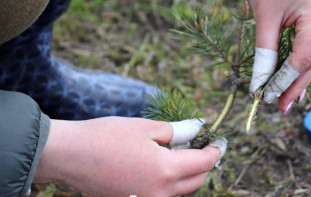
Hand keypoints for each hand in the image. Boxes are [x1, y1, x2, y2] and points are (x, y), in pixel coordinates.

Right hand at [33, 117, 226, 196]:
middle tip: (202, 146)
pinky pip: (164, 195)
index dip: (215, 151)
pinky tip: (163, 165)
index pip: (203, 163)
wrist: (71, 155)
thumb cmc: (107, 137)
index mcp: (166, 171)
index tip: (220, 141)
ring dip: (188, 174)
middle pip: (197, 181)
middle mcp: (160, 193)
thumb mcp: (146, 128)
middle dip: (204, 164)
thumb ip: (177, 131)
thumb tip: (197, 128)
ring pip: (181, 191)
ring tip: (182, 153)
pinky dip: (171, 182)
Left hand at [249, 0, 310, 114]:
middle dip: (294, 84)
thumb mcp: (264, 16)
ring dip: (299, 75)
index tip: (267, 97)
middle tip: (279, 106)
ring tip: (285, 96)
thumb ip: (264, 51)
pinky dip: (303, 59)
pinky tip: (294, 75)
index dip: (285, 81)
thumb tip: (259, 82)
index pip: (303, 58)